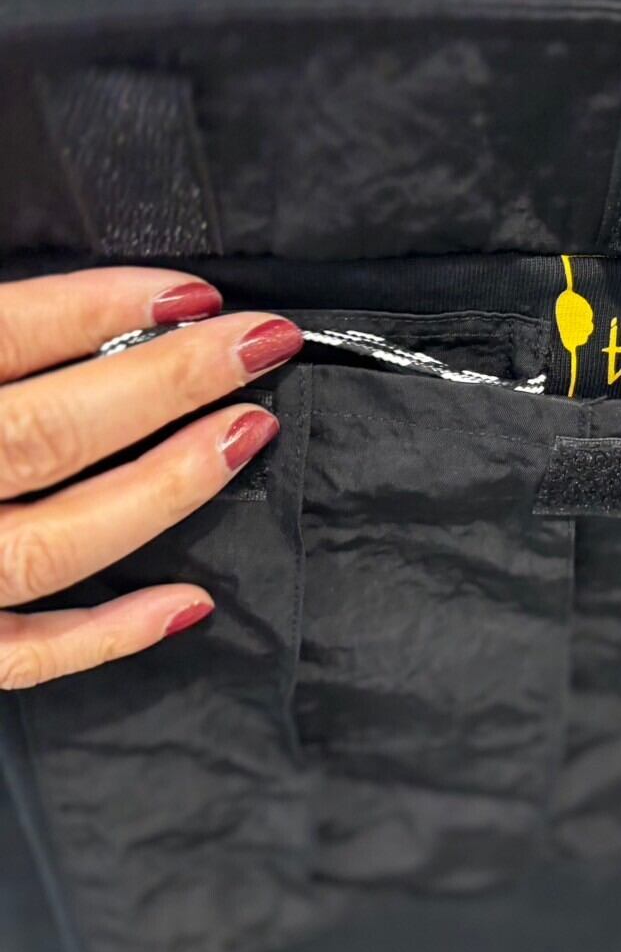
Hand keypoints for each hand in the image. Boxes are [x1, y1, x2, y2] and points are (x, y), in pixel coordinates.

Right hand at [0, 269, 303, 688]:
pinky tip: (192, 603)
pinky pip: (29, 654)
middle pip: (50, 432)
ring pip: (58, 541)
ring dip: (165, 487)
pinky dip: (111, 634)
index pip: (9, 334)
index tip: (197, 296)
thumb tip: (102, 310)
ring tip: (250, 431)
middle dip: (168, 383)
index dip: (102, 307)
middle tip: (264, 342)